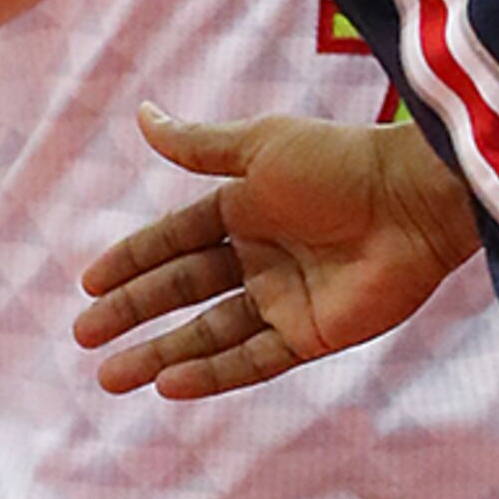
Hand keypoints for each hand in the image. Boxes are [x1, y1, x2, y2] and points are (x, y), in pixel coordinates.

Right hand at [75, 100, 474, 397]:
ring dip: (160, 353)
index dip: (132, 260)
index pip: (175, 239)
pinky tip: (168, 383)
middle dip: (134, 312)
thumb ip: (199, 146)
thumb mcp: (262, 148)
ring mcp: (285, 297)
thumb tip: (142, 115)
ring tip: (110, 376)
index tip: (87, 284)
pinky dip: (209, 372)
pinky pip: (251, 360)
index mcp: (247, 205)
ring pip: (208, 332)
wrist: (413, 201)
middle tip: (85, 336)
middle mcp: (261, 254)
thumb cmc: (340, 163)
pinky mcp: (310, 334)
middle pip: (184, 288)